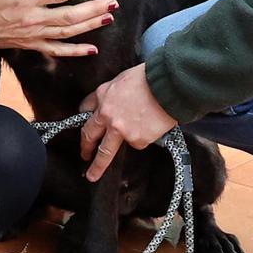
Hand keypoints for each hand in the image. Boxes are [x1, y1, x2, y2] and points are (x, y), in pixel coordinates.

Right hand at [0, 0, 115, 55]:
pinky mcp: (33, 45)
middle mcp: (34, 20)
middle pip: (70, 15)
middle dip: (94, 8)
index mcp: (26, 1)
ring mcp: (35, 35)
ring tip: (109, 17)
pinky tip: (92, 49)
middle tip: (113, 2)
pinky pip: (58, 50)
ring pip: (68, 32)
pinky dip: (76, 51)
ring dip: (90, 25)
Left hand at [79, 63, 175, 180]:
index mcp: (103, 96)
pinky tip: (150, 128)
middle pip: (89, 136)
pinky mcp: (137, 140)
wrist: (169, 87)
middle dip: (84, 148)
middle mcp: (108, 115)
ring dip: (98, 165)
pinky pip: (137, 143)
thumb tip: (111, 103)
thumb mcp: (122, 79)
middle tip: (83, 157)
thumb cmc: (150, 78)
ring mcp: (121, 130)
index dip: (84, 118)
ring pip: (107, 152)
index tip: (84, 127)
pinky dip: (143, 137)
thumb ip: (113, 94)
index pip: (85, 109)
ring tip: (94, 174)